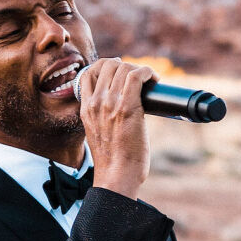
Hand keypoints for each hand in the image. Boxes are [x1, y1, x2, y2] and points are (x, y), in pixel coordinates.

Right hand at [79, 59, 157, 199]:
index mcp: (86, 108)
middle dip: (125, 66)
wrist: (117, 175)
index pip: (89, 72)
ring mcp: (110, 103)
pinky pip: (136, 75)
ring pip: (123, 67)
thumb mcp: (97, 134)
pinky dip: (147, 72)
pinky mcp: (128, 107)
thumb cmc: (113, 161)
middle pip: (107, 65)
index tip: (119, 74)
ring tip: (148, 81)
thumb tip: (116, 111)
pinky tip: (153, 79)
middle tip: (137, 78)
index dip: (105, 67)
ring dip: (139, 69)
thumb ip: (101, 118)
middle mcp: (96, 103)